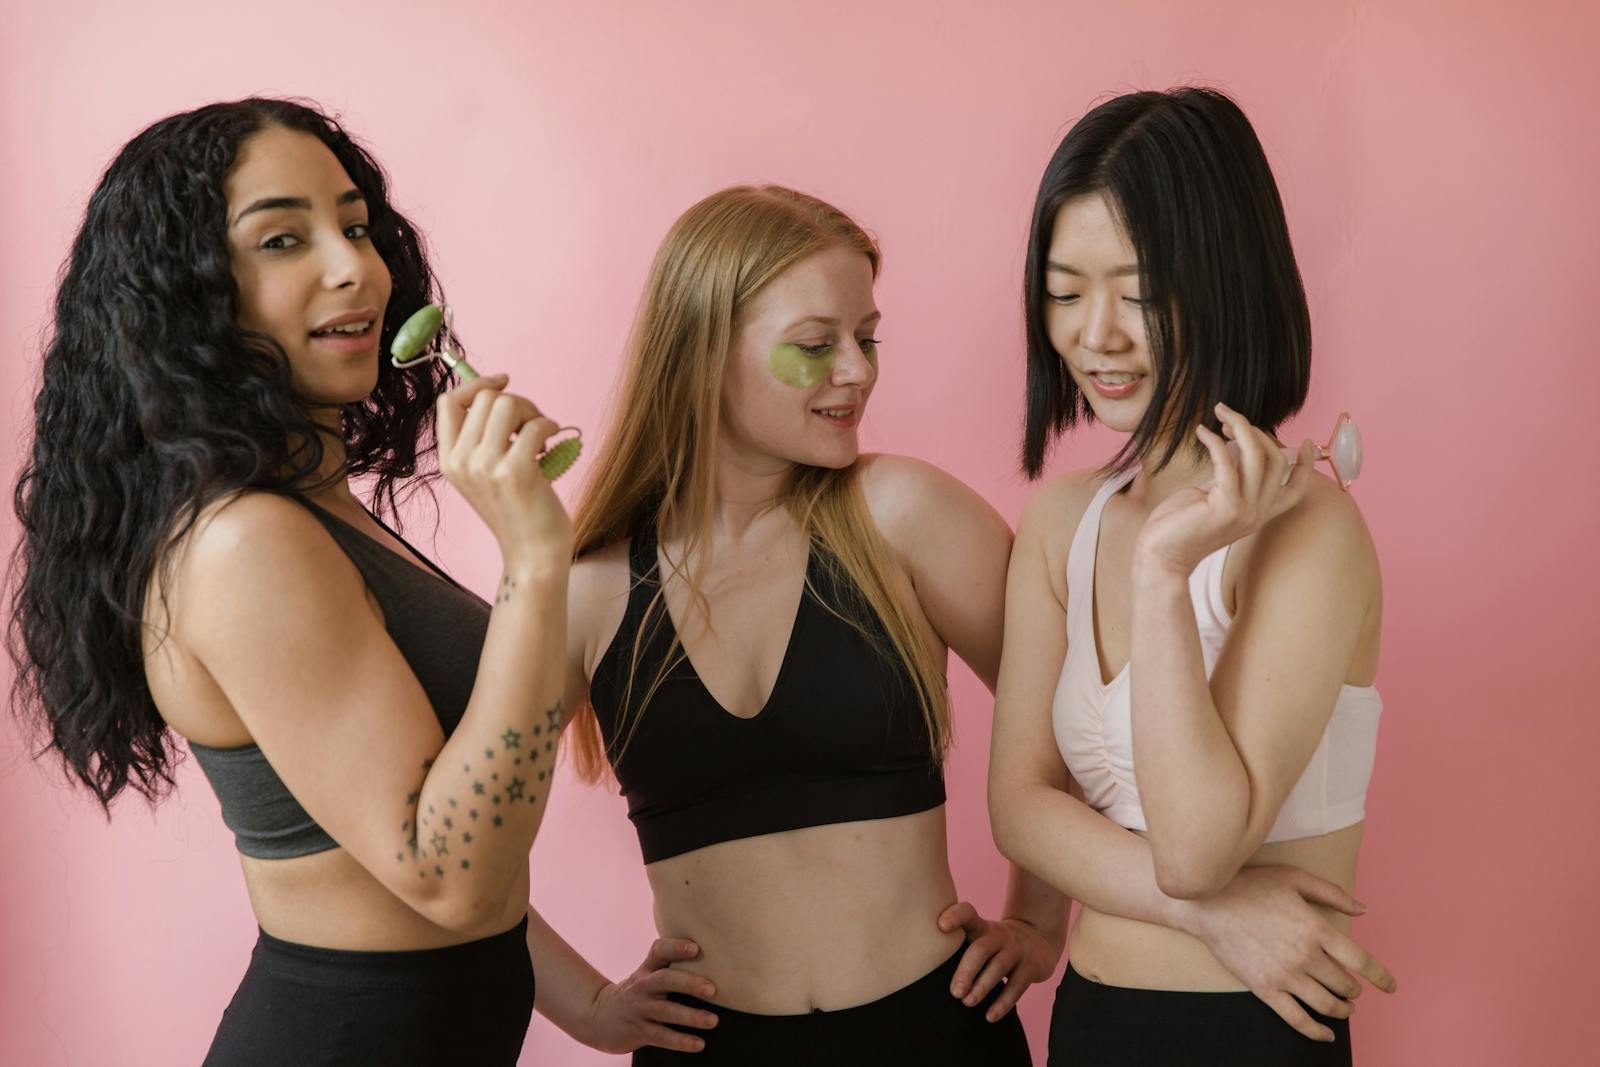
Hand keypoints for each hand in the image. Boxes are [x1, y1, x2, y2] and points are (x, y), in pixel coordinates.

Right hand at [435, 373, 572, 571]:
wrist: (532, 554)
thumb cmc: (516, 511)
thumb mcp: (484, 475)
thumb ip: (481, 439)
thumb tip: (498, 389)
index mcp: (449, 460)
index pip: (448, 402)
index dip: (477, 384)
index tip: (503, 381)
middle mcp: (461, 462)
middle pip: (485, 398)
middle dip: (517, 402)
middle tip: (532, 425)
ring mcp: (486, 467)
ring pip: (508, 403)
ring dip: (532, 412)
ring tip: (540, 436)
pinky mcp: (516, 472)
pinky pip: (535, 425)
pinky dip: (550, 427)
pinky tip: (552, 444)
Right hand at [585, 937, 718, 1053]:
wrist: (600, 1018)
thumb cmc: (639, 992)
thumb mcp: (648, 975)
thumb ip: (672, 965)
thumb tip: (717, 960)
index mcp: (648, 969)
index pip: (659, 951)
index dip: (676, 947)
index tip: (696, 948)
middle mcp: (642, 986)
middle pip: (664, 980)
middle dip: (688, 983)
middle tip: (712, 990)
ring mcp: (639, 1009)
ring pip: (665, 1011)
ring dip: (690, 1016)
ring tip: (712, 1021)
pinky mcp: (639, 1031)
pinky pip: (661, 1036)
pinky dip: (680, 1041)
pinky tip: (699, 1044)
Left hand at [936, 902, 1062, 1021]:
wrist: (1037, 941)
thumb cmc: (994, 944)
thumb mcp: (979, 935)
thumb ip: (956, 944)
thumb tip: (923, 970)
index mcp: (981, 927)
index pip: (968, 913)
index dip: (955, 916)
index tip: (941, 926)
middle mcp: (999, 935)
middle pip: (981, 949)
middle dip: (967, 971)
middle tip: (955, 992)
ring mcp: (1017, 950)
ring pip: (999, 967)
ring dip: (982, 987)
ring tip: (967, 1002)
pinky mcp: (1031, 967)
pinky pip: (1017, 986)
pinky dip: (1002, 1003)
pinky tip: (989, 1016)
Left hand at [1133, 403, 1315, 576]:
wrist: (1160, 558)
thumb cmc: (1180, 527)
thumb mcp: (1214, 499)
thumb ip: (1231, 479)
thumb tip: (1234, 449)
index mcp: (1259, 514)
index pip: (1295, 489)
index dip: (1305, 465)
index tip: (1305, 441)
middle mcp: (1257, 513)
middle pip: (1275, 461)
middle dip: (1256, 431)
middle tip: (1229, 417)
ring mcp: (1243, 511)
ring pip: (1256, 456)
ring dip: (1238, 426)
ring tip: (1219, 413)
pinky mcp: (1224, 506)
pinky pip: (1226, 461)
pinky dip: (1215, 441)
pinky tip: (1202, 432)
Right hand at [1176, 865, 1397, 1041]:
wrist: (1207, 903)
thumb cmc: (1251, 885)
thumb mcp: (1293, 878)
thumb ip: (1332, 893)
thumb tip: (1363, 910)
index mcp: (1316, 927)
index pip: (1361, 961)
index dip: (1381, 977)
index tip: (1390, 986)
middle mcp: (1305, 955)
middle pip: (1344, 984)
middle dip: (1354, 990)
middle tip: (1354, 990)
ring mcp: (1284, 975)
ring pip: (1326, 1004)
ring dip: (1342, 1011)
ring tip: (1345, 1009)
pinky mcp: (1265, 988)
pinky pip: (1297, 1019)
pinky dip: (1316, 1031)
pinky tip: (1326, 1034)